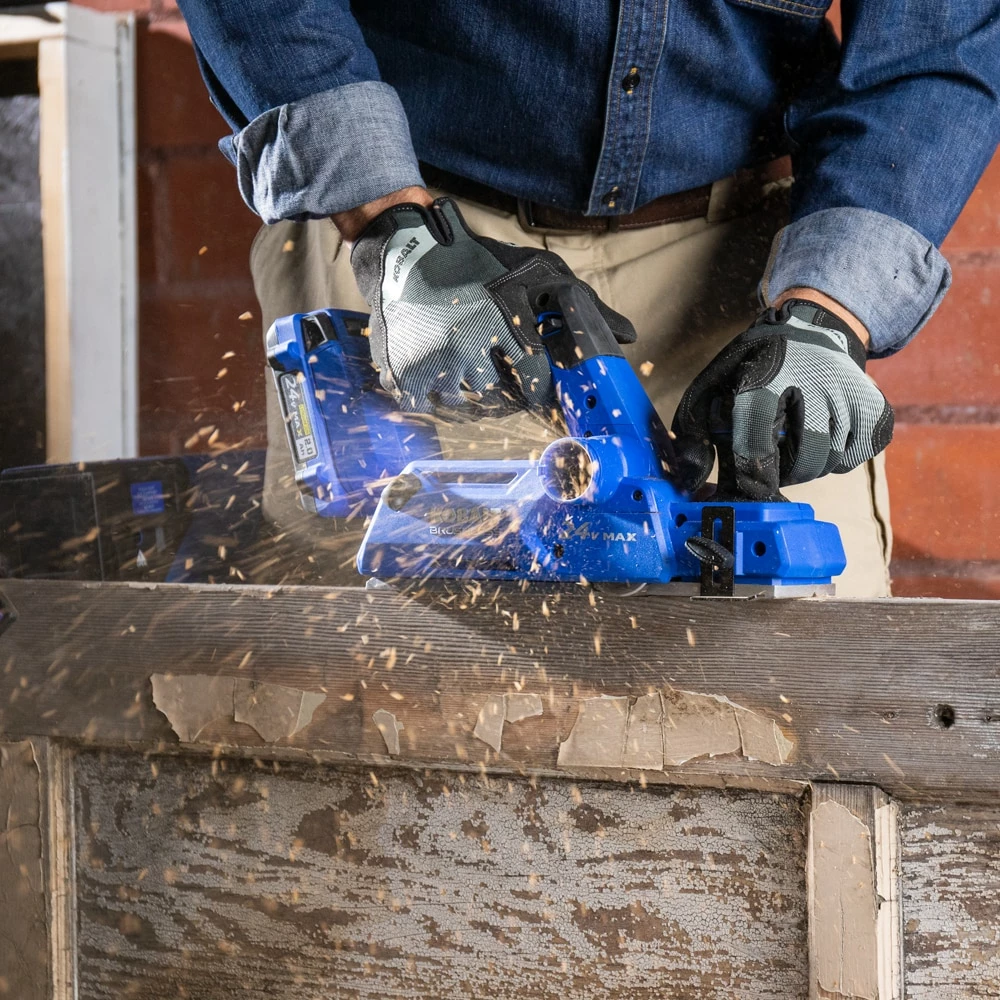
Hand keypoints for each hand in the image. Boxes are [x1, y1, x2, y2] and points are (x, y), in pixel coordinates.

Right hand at [349, 196, 635, 415]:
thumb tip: (629, 336)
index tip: (538, 390)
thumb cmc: (478, 263)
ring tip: (474, 373)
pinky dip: (441, 398)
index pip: (534, 379)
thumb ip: (585, 305)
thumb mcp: (536, 272)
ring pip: (467, 406)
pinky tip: (447, 376)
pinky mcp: (402, 372)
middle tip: (505, 381)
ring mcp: (431, 360)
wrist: (403, 251)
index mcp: (502, 317)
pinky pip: (432, 407)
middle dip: (508, 394)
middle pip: (501, 399)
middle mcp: (465, 342)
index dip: (540, 390)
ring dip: (476, 397)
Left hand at [671, 298, 893, 500]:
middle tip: (771, 458)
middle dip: (782, 471)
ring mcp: (850, 395)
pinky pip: (854, 457)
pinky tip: (821, 434)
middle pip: (804, 462)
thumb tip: (692, 477)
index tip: (748, 489)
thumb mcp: (713, 384)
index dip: (750, 478)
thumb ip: (693, 430)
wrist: (811, 327)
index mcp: (764, 379)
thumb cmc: (755, 365)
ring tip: (793, 438)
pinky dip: (836, 458)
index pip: (757, 444)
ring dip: (806, 465)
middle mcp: (814, 383)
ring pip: (829, 463)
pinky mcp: (875, 408)